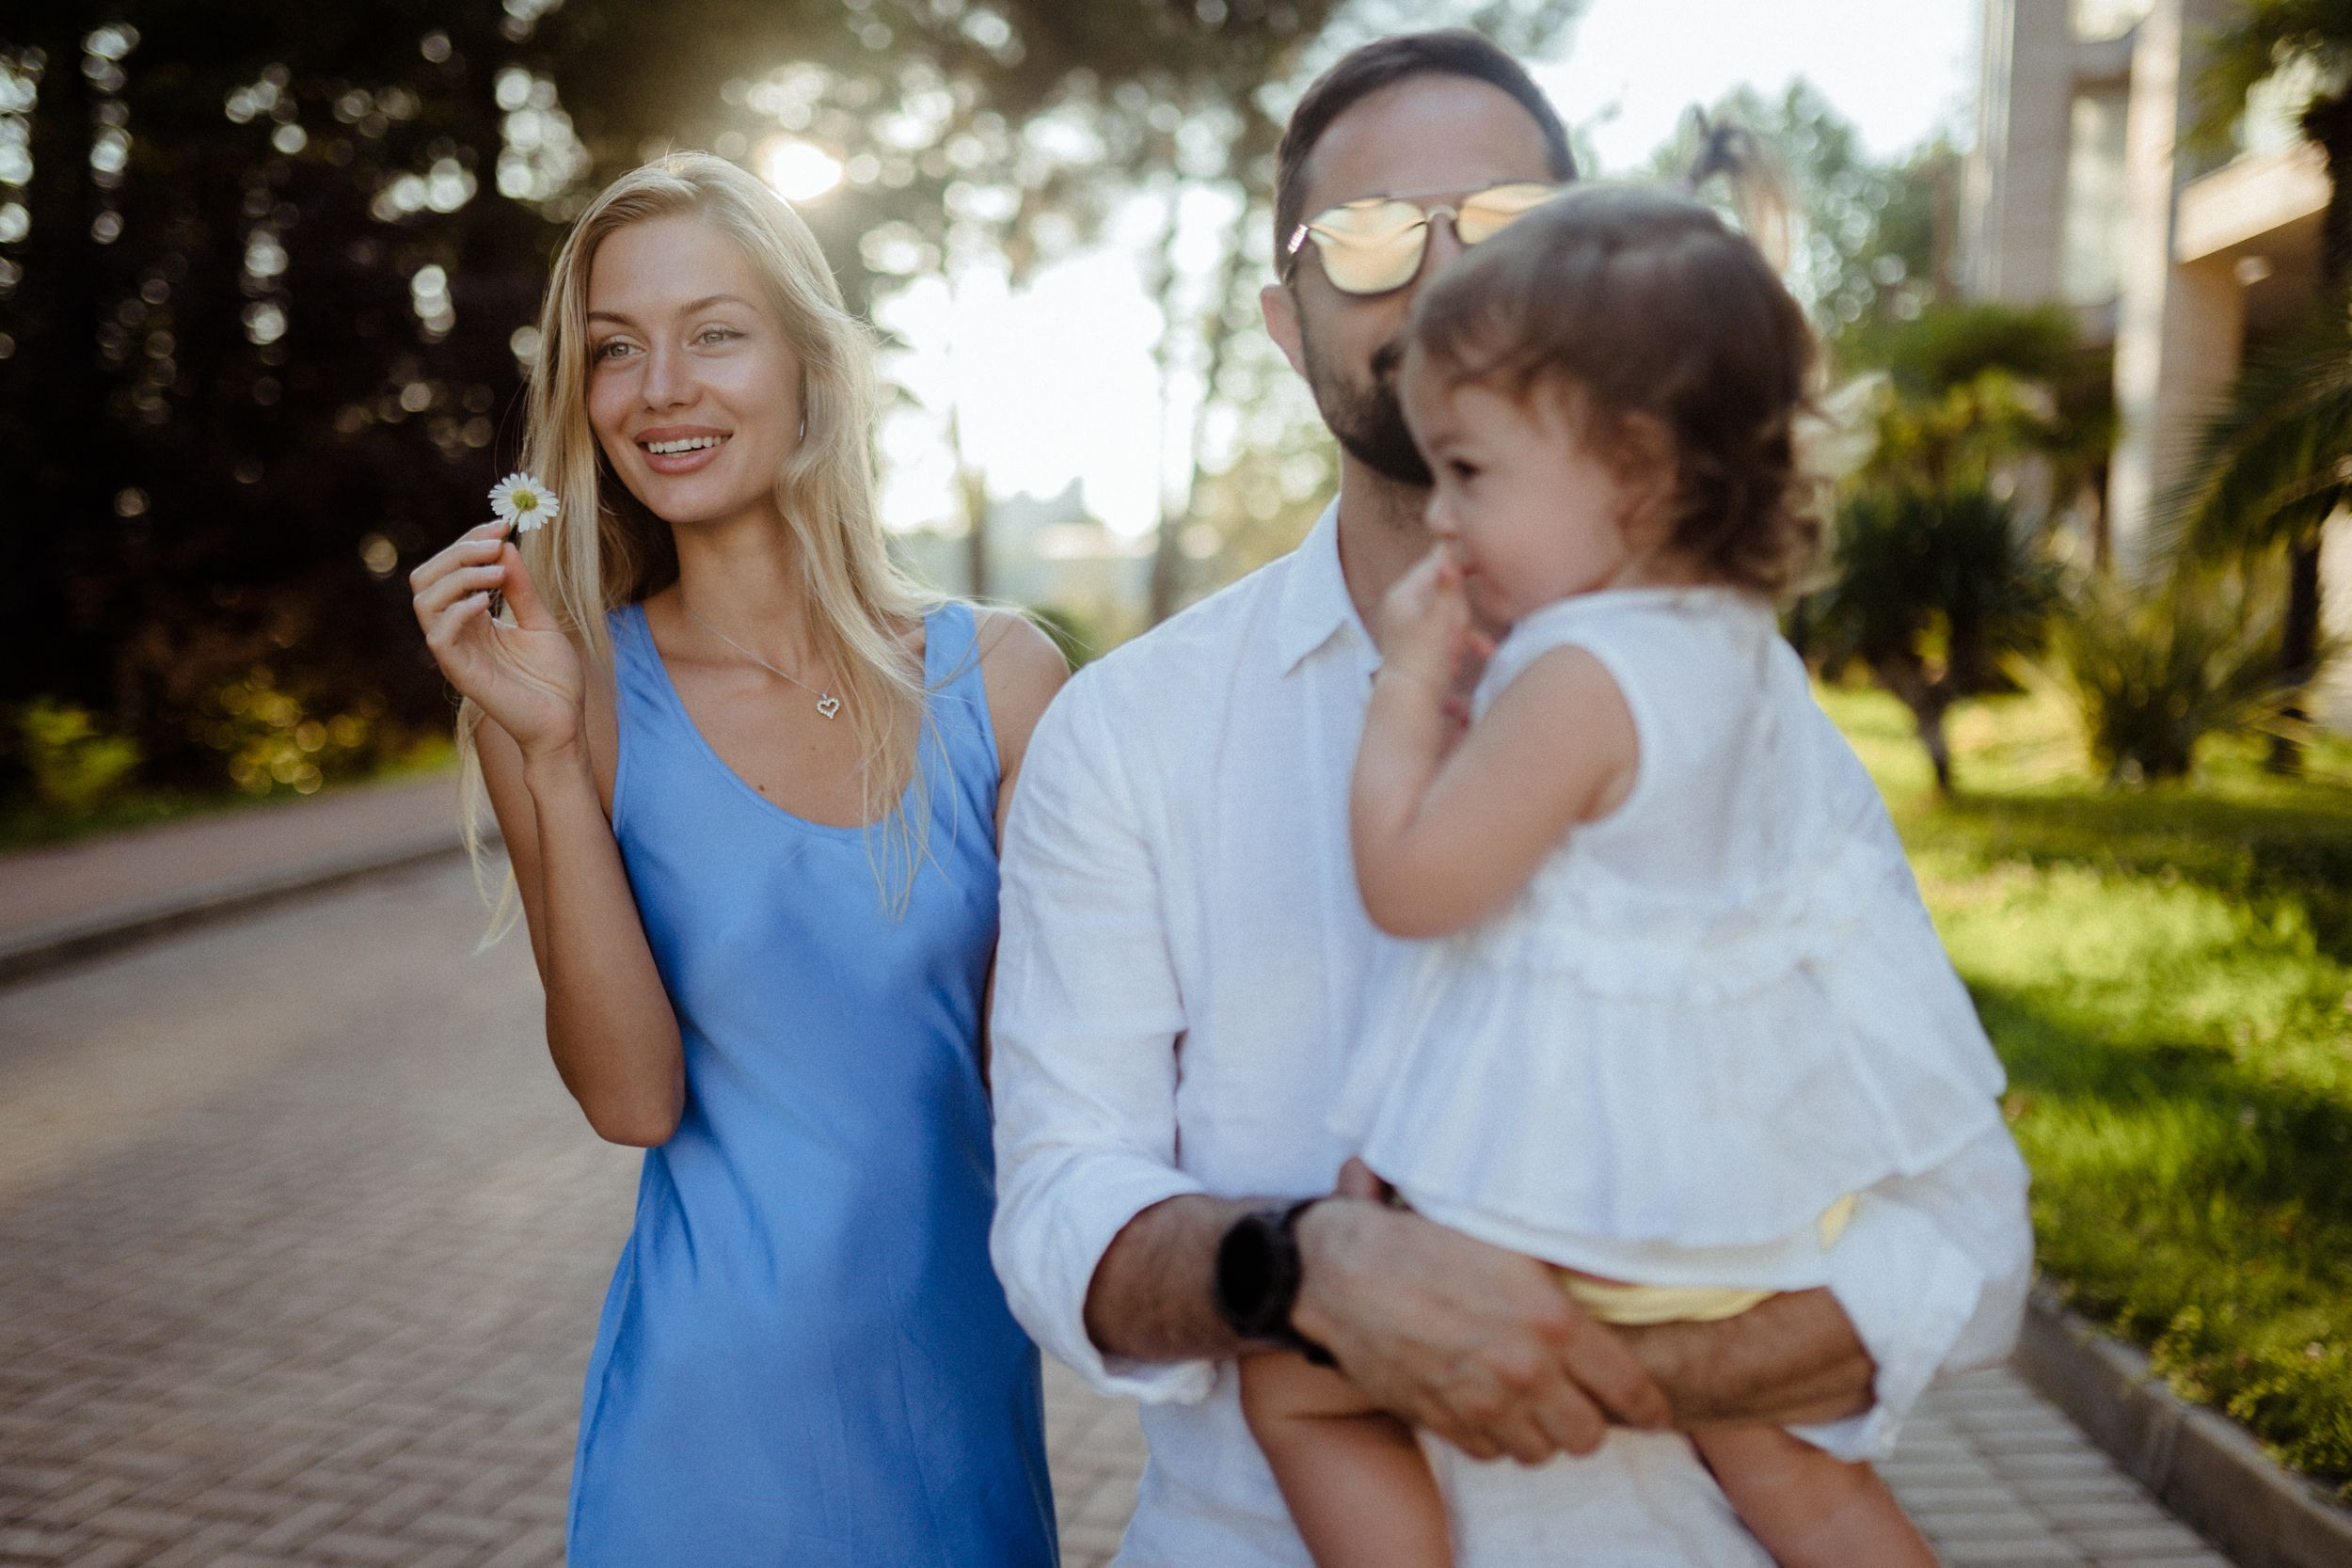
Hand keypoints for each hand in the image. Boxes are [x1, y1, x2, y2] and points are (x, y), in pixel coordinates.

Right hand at [410, 521, 583, 757]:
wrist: (565, 723)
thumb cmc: (554, 678)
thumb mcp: (541, 621)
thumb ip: (522, 587)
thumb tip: (505, 547)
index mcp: (471, 617)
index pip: (449, 568)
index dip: (470, 541)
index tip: (503, 525)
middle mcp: (456, 631)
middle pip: (426, 577)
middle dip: (458, 551)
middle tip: (496, 541)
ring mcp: (454, 651)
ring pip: (424, 601)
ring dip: (458, 576)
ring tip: (496, 573)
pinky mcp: (460, 672)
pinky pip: (438, 635)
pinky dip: (458, 610)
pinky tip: (489, 602)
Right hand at [1291, 1190, 1669, 1463]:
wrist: (1340, 1269)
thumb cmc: (1421, 1239)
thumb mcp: (1506, 1235)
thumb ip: (1565, 1262)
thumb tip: (1617, 1268)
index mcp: (1552, 1320)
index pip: (1629, 1389)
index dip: (1649, 1405)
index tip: (1654, 1410)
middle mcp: (1524, 1371)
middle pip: (1588, 1436)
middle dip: (1591, 1421)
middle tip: (1582, 1400)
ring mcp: (1482, 1403)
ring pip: (1540, 1452)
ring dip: (1542, 1433)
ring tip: (1533, 1405)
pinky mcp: (1442, 1420)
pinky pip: (1490, 1454)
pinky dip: (1496, 1438)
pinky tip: (1489, 1407)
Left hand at [1376, 545, 1475, 686]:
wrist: (1410, 702)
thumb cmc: (1425, 659)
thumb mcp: (1441, 617)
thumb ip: (1448, 583)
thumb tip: (1447, 544)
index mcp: (1404, 594)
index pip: (1435, 564)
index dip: (1459, 563)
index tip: (1481, 566)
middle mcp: (1404, 606)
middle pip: (1445, 591)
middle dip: (1460, 611)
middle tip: (1457, 630)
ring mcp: (1412, 626)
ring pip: (1449, 615)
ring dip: (1463, 631)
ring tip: (1461, 650)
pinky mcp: (1421, 645)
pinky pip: (1447, 635)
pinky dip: (1461, 644)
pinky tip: (1476, 656)